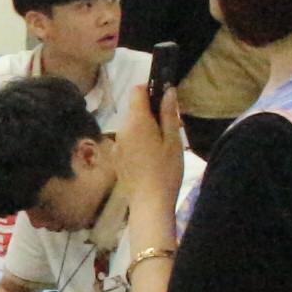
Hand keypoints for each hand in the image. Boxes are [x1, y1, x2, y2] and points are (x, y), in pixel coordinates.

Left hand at [128, 84, 188, 213]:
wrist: (149, 202)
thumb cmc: (166, 171)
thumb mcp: (173, 140)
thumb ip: (169, 114)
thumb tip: (168, 90)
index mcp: (137, 121)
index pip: (136, 91)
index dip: (150, 89)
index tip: (165, 98)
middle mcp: (122, 129)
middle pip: (135, 109)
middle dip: (153, 112)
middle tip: (174, 125)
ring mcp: (117, 143)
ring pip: (133, 125)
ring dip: (147, 127)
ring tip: (166, 142)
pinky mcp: (117, 156)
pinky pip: (129, 139)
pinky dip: (141, 140)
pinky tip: (154, 155)